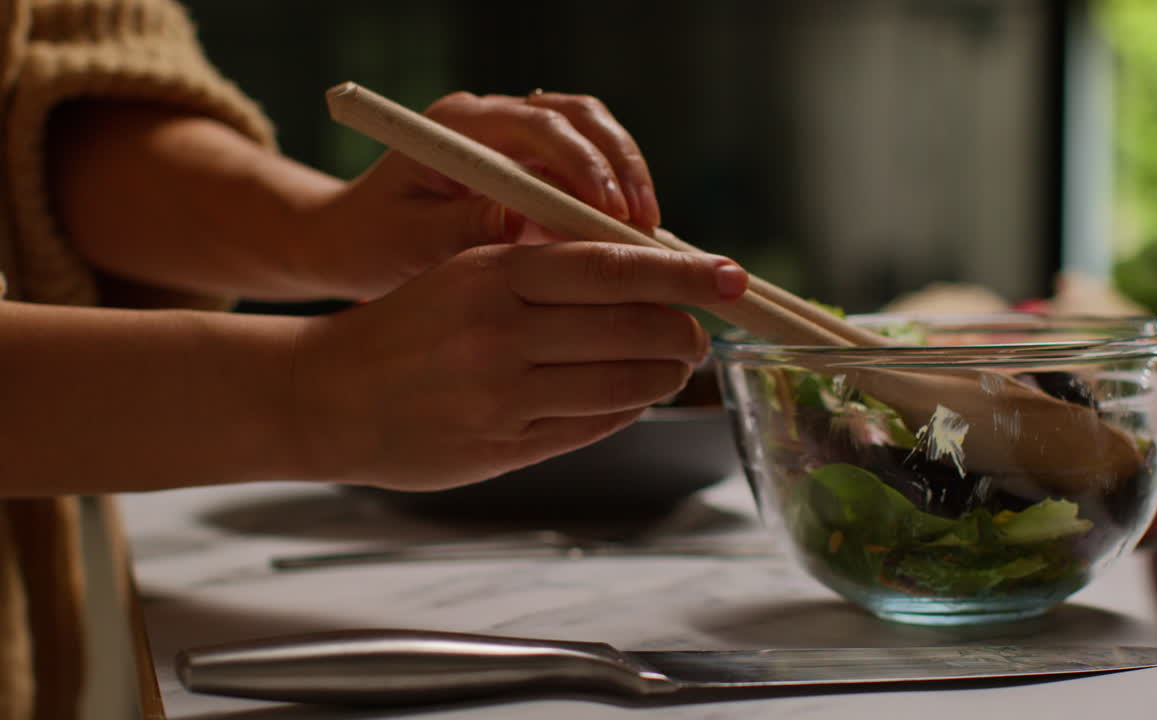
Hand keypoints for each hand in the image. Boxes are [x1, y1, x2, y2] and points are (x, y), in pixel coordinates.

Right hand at [289, 242, 746, 490]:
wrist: (325, 394)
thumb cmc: (408, 325)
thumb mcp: (467, 273)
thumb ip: (547, 271)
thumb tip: (647, 274)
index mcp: (493, 273)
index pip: (612, 267)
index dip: (682, 273)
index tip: (729, 275)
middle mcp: (499, 333)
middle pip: (632, 329)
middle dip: (684, 332)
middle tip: (698, 332)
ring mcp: (500, 397)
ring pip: (622, 385)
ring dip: (663, 375)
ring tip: (672, 365)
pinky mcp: (500, 448)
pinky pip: (592, 427)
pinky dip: (625, 408)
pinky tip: (630, 395)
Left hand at [306, 91, 661, 298]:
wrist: (356, 238)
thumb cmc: (373, 240)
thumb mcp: (408, 241)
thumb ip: (461, 228)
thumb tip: (519, 220)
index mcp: (458, 125)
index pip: (538, 125)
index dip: (583, 165)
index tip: (610, 212)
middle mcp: (494, 119)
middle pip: (579, 117)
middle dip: (620, 166)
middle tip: (644, 223)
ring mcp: (517, 140)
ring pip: (594, 136)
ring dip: (628, 179)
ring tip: (649, 234)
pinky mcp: (534, 168)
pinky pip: (590, 171)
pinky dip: (616, 202)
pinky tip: (633, 243)